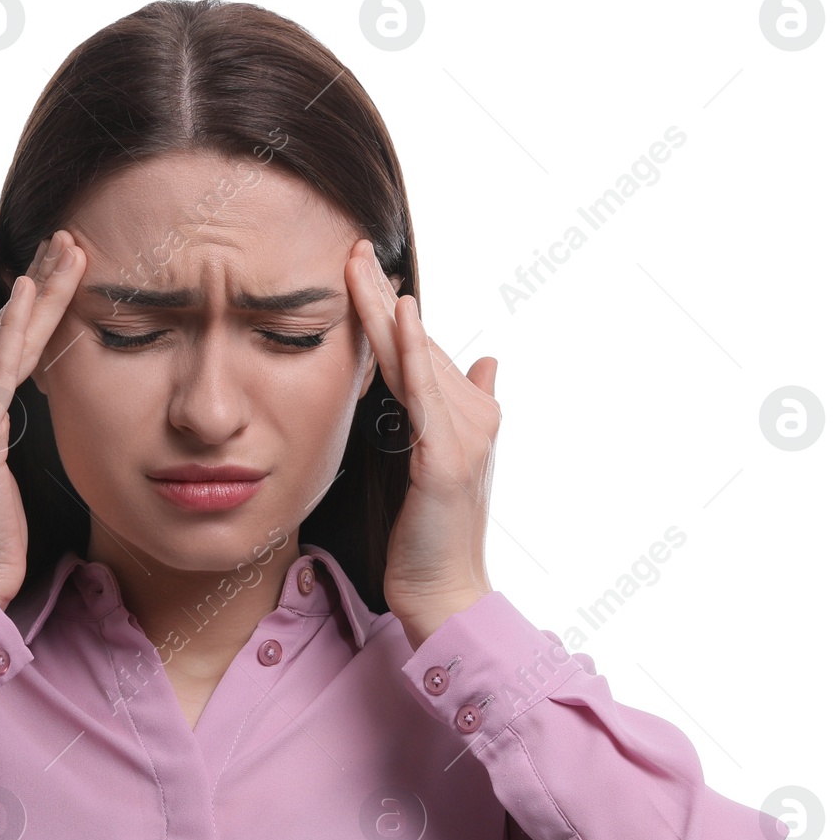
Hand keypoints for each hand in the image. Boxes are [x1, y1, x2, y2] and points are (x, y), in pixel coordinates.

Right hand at [0, 230, 87, 607]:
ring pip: (7, 339)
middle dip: (41, 281)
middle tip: (71, 237)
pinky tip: (32, 293)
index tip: (61, 262)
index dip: (31, 299)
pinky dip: (16, 330)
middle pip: (5, 328)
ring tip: (69, 250)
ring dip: (40, 290)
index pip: (0, 338)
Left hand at [344, 239, 500, 649]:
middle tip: (352, 245)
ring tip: (360, 263)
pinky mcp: (446, 458)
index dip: (390, 311)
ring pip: (416, 356)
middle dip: (380, 294)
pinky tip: (399, 314)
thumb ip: (452, 413)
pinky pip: (424, 393)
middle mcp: (470, 415)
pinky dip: (412, 351)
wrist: (445, 594)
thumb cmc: (430, 539)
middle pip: (415, 343)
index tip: (361, 268)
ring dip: (387, 307)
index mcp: (462, 415)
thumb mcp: (437, 466)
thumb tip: (487, 362)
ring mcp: (462, 435)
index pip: (418, 351)